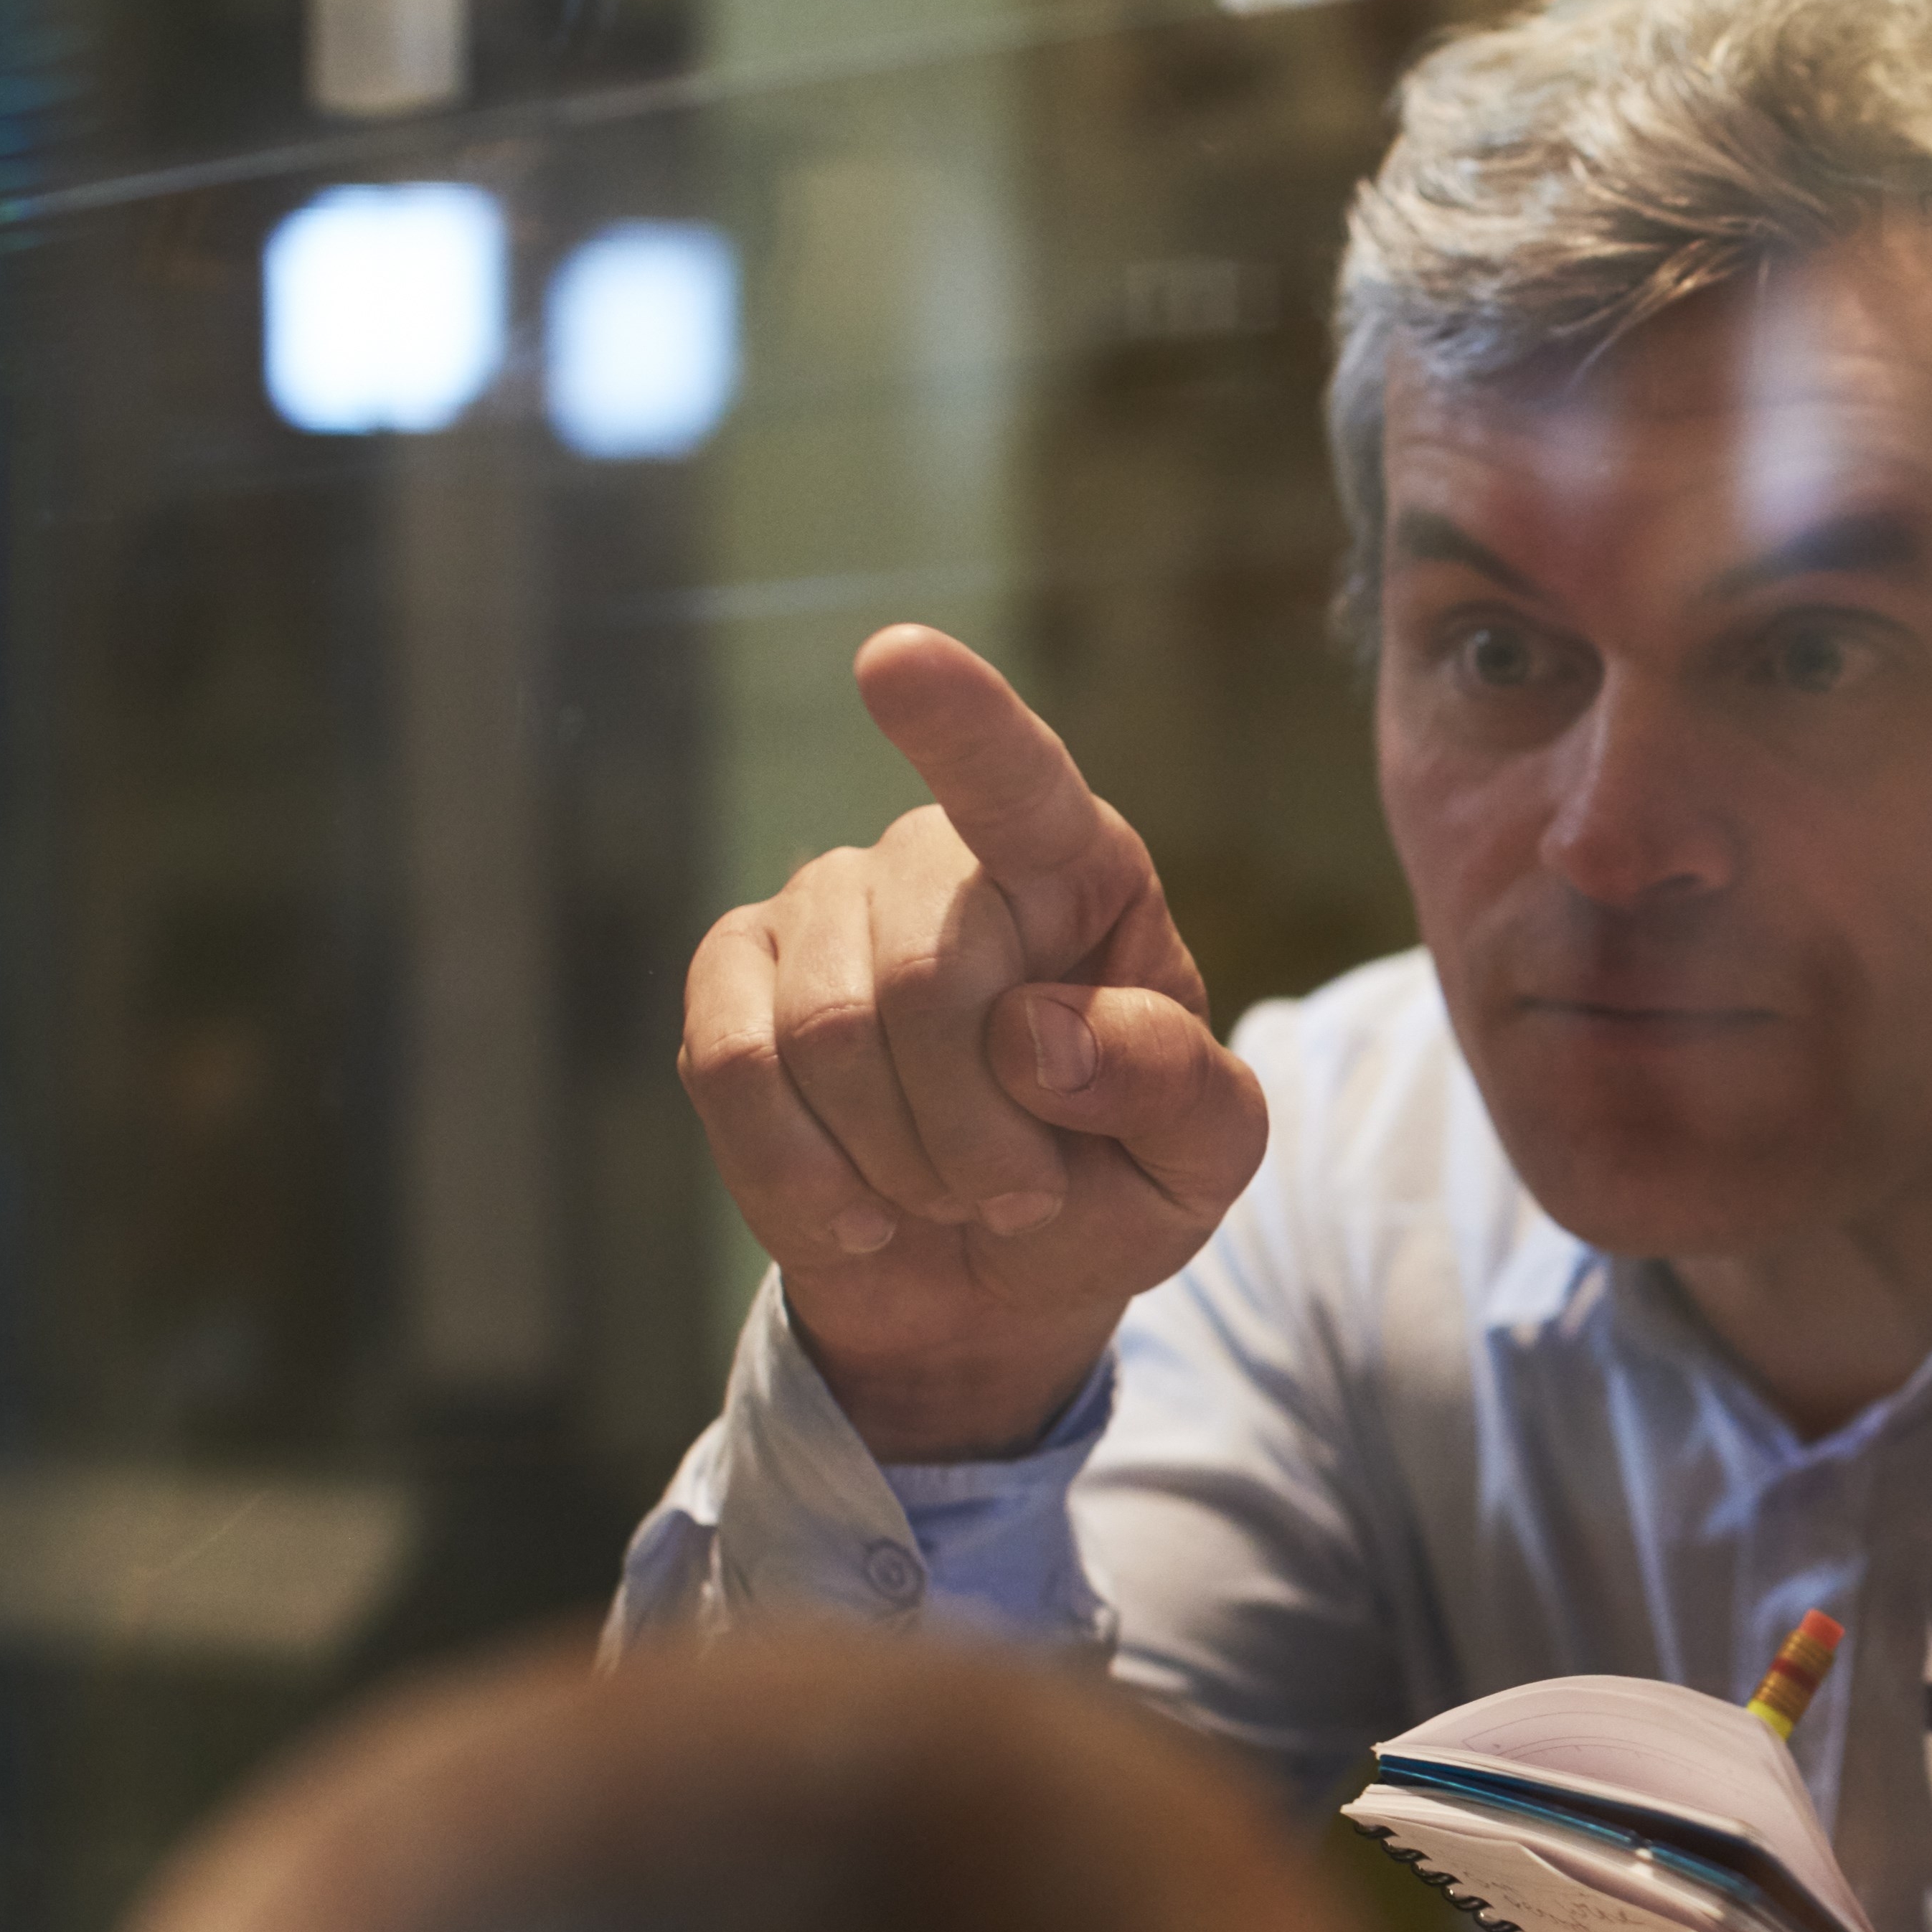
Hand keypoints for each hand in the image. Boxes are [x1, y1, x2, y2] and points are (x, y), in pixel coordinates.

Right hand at [678, 626, 1266, 1459]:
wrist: (991, 1273)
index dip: (960, 721)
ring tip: (947, 1189)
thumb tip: (1045, 1038)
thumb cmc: (1111, 1186)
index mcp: (1078, 868)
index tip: (895, 658)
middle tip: (1021, 1193)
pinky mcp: (730, 982)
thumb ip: (1172, 1088)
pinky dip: (804, 1172)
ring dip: (902, 1161)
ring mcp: (821, 907)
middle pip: (924, 976)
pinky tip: (859, 1209)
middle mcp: (937, 857)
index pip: (1020, 781)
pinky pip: (733, 1070)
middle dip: (977, 1131)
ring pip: (824, 1034)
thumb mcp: (1201, 1157)